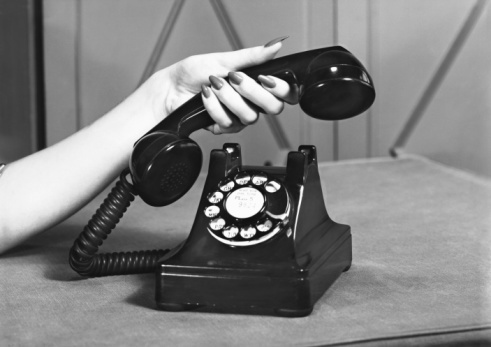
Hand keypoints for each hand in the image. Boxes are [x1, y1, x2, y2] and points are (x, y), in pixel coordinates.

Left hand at [145, 37, 294, 133]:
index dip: (281, 89)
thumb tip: (275, 46)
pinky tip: (205, 97)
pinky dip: (214, 107)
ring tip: (213, 85)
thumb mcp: (225, 60)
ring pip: (249, 116)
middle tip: (234, 78)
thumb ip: (252, 57)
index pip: (285, 94)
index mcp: (257, 84)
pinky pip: (229, 123)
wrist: (172, 89)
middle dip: (252, 92)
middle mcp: (252, 102)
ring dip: (228, 98)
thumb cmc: (195, 72)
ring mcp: (239, 116)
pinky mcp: (225, 128)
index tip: (265, 78)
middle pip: (273, 108)